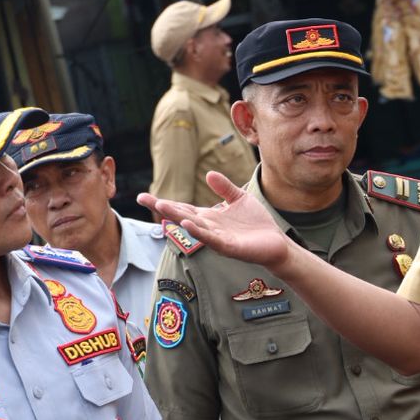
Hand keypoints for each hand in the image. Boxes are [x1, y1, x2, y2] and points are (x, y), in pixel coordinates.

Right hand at [137, 173, 293, 272]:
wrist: (276, 243)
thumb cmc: (256, 223)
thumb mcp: (239, 198)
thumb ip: (224, 188)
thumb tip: (208, 173)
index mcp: (209, 217)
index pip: (182, 207)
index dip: (163, 202)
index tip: (143, 196)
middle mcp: (209, 228)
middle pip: (181, 215)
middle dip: (163, 207)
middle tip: (142, 198)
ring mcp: (217, 238)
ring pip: (193, 226)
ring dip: (177, 217)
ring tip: (161, 205)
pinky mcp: (229, 247)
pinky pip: (211, 239)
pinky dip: (199, 232)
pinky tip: (188, 223)